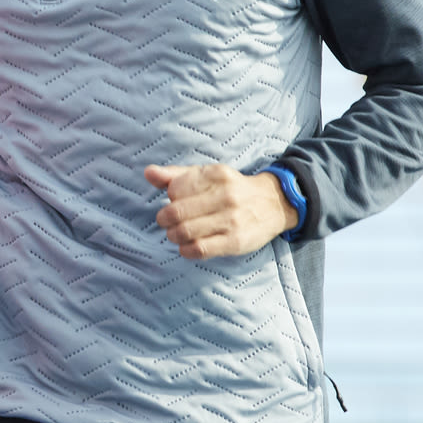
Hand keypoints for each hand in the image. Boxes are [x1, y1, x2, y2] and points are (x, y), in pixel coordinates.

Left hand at [146, 164, 296, 259]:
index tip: (174, 202)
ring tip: (176, 234)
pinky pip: (200, 249)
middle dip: (165, 220)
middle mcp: (224, 195)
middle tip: (167, 222)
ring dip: (173, 235)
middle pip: (176, 212)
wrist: (273, 203)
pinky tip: (186, 246)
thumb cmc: (231, 189)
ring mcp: (231, 219)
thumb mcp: (207, 175)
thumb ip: (176, 174)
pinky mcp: (235, 241)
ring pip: (185, 231)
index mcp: (215, 175)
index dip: (169, 198)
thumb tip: (148, 173)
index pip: (175, 188)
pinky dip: (186, 250)